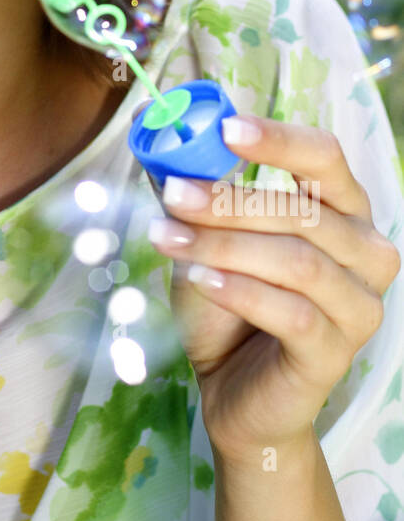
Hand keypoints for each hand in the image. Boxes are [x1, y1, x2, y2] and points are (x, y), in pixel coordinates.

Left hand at [146, 114, 400, 465]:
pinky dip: (241, 291)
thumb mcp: (206, 238)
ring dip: (225, 245)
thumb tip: (155, 129)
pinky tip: (201, 280)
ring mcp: (359, 306)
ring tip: (168, 240)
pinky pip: (292, 313)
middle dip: (230, 201)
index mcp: (344, 211)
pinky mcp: (336, 353)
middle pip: (303, 212)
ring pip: (296, 261)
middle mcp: (366, 253)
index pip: (325, 158)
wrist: (233, 391)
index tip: (226, 130)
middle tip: (173, 194)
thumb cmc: (227, 304)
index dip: (278, 140)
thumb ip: (194, 188)